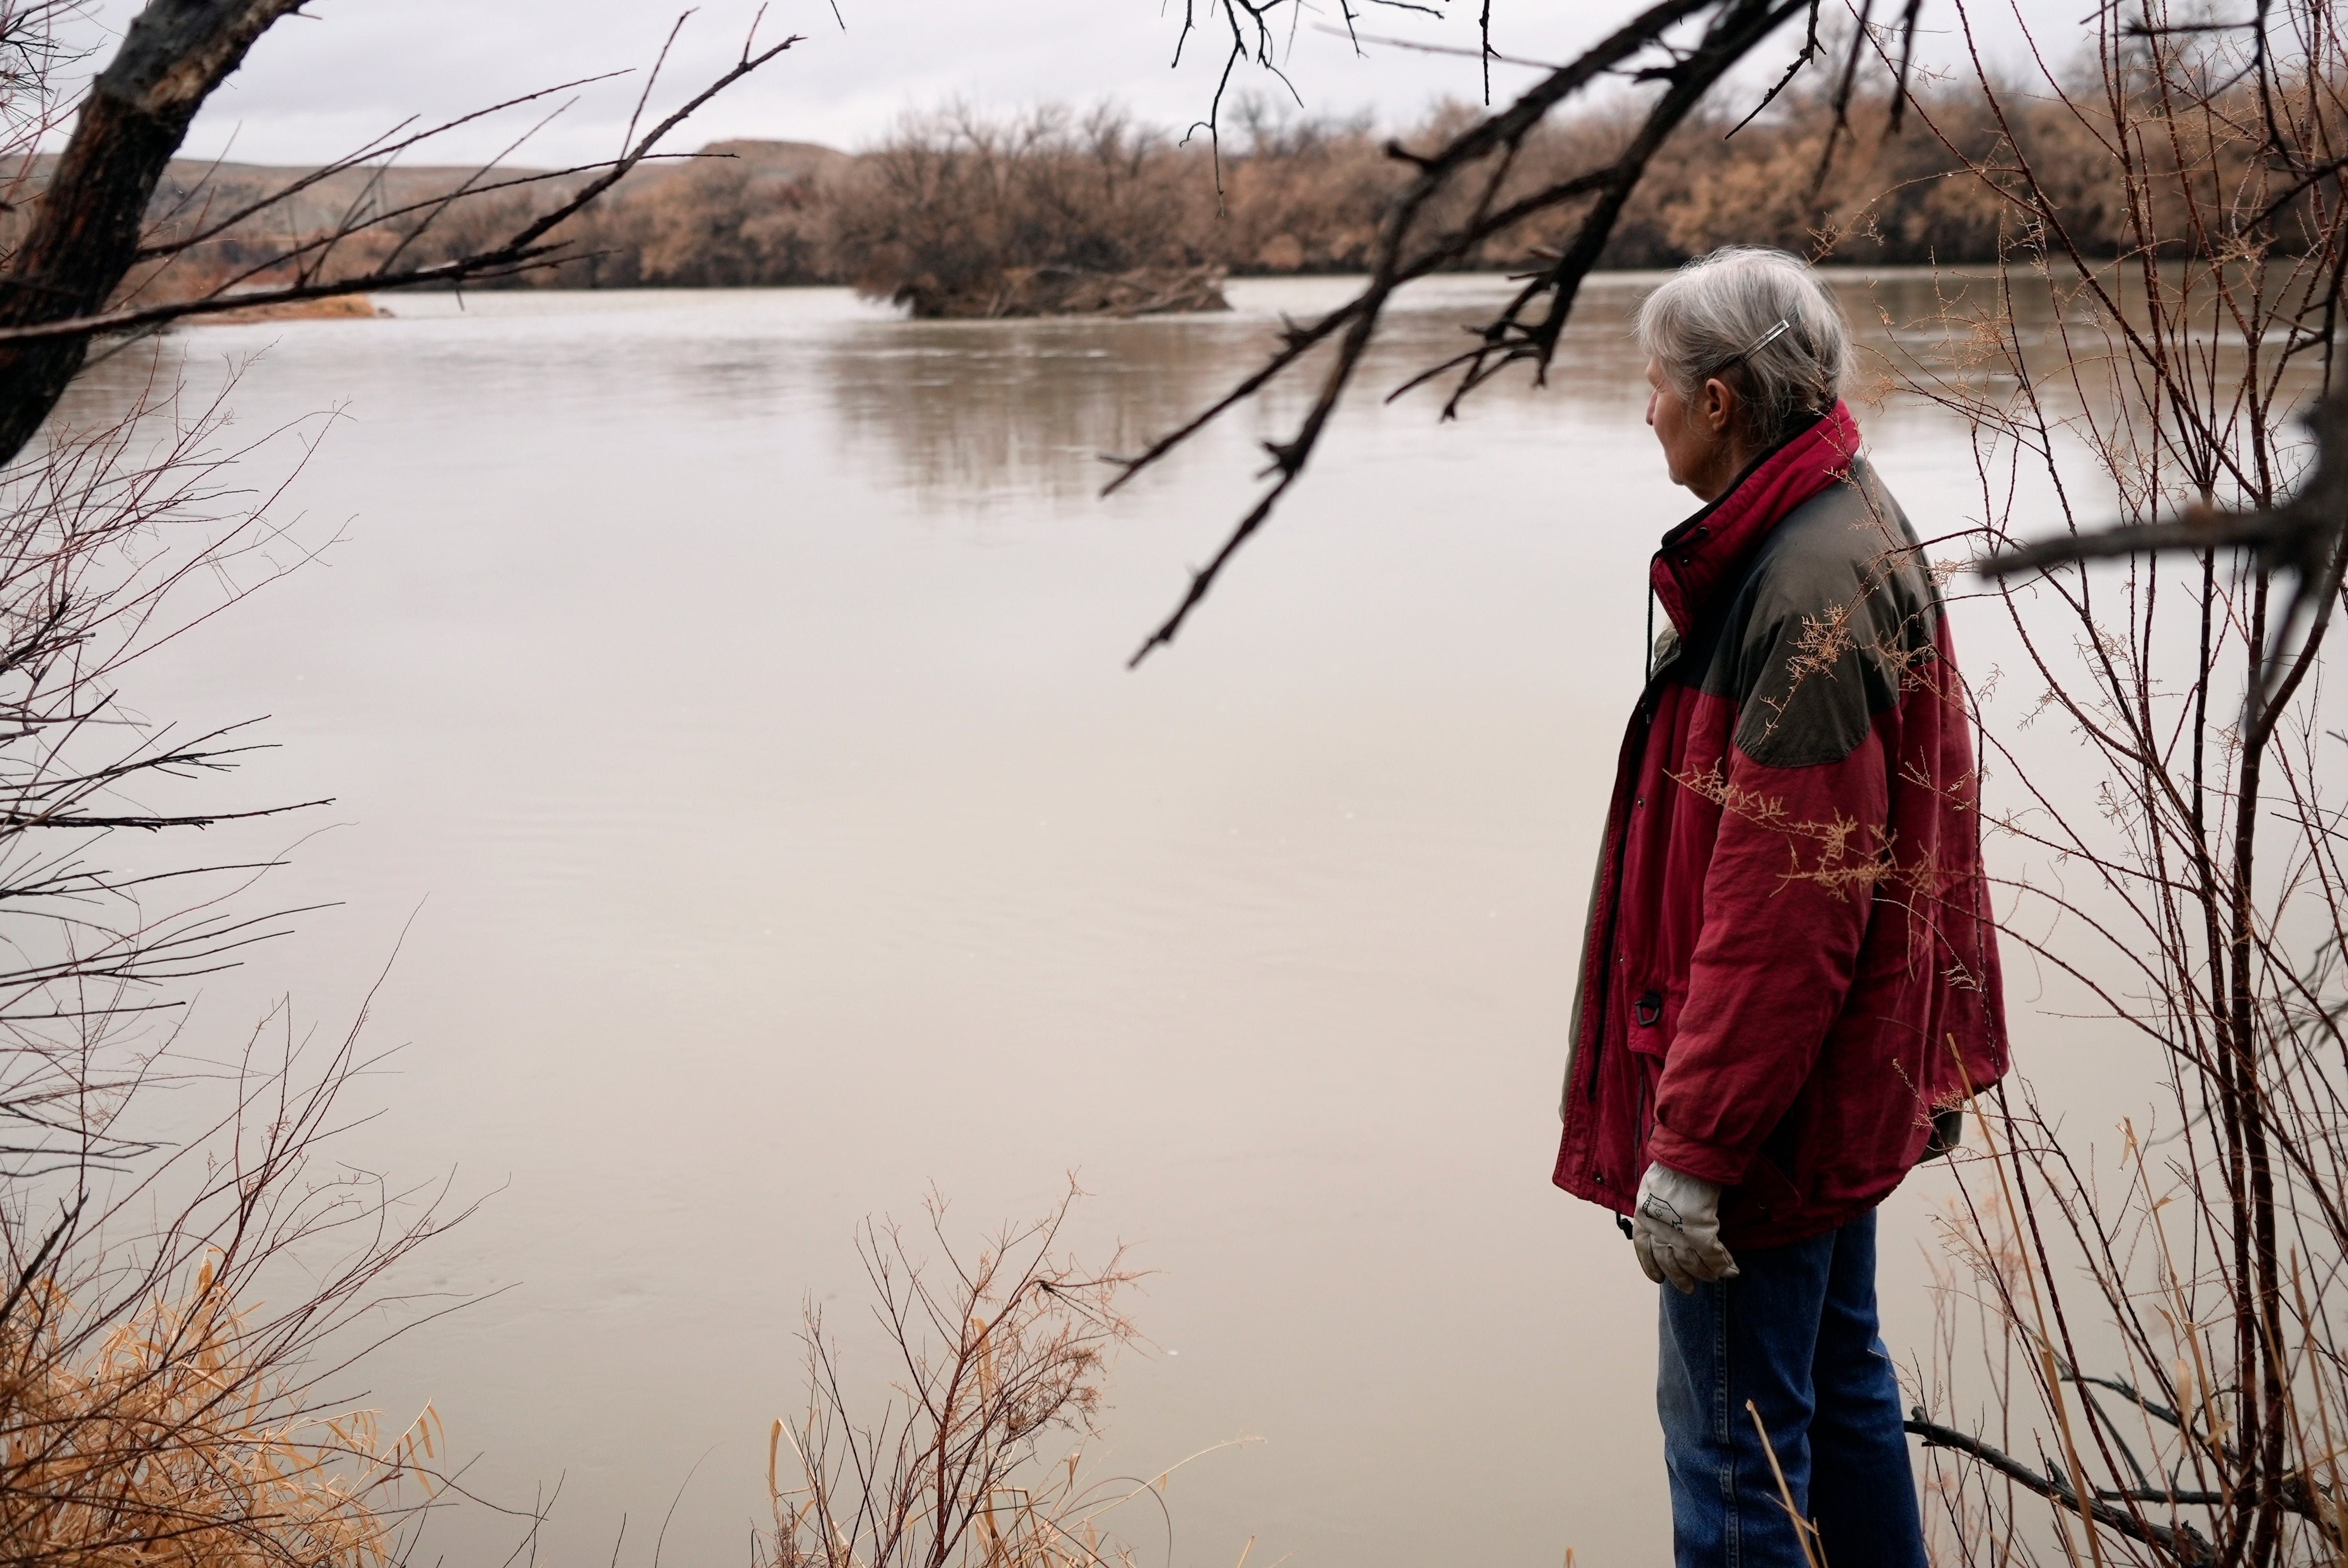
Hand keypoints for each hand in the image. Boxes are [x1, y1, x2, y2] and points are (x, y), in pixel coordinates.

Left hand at [1631, 1161, 1739, 1292]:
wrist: (1686, 1162)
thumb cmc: (1671, 1168)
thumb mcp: (1652, 1186)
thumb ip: (1654, 1201)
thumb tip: (1659, 1205)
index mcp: (1644, 1218)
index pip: (1643, 1249)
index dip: (1650, 1266)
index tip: (1658, 1278)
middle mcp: (1659, 1231)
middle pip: (1668, 1263)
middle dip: (1679, 1278)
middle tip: (1689, 1289)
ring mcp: (1680, 1234)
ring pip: (1691, 1263)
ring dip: (1705, 1273)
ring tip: (1713, 1278)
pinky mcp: (1700, 1232)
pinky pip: (1713, 1255)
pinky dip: (1723, 1264)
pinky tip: (1731, 1271)